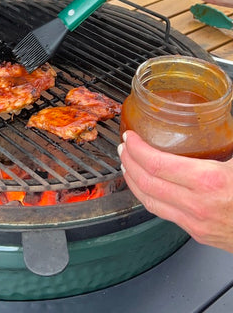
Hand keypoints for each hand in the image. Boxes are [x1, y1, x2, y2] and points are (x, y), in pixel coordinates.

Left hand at [118, 130, 232, 252]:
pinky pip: (162, 213)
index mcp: (209, 181)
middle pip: (146, 183)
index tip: (130, 138)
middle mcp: (197, 205)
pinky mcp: (197, 233)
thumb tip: (222, 111)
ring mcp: (194, 222)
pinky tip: (146, 186)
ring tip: (127, 165)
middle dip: (128, 162)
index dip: (137, 149)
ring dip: (132, 181)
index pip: (156, 164)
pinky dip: (147, 196)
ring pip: (149, 202)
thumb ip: (226, 136)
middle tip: (123, 149)